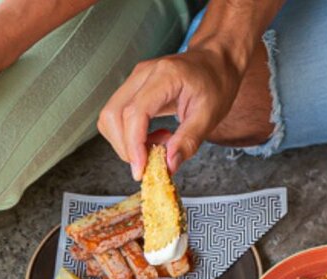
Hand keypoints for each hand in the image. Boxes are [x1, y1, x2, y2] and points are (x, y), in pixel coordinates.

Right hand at [97, 47, 243, 179]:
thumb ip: (188, 141)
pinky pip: (118, 115)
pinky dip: (129, 134)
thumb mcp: (210, 116)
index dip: (133, 144)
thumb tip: (168, 165)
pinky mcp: (133, 87)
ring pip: (110, 116)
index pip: (135, 112)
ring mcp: (134, 79)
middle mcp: (143, 74)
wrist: (216, 62)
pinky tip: (152, 136)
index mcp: (165, 76)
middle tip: (151, 161)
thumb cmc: (216, 84)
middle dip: (126, 147)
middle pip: (113, 114)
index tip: (140, 169)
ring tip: (157, 144)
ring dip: (126, 141)